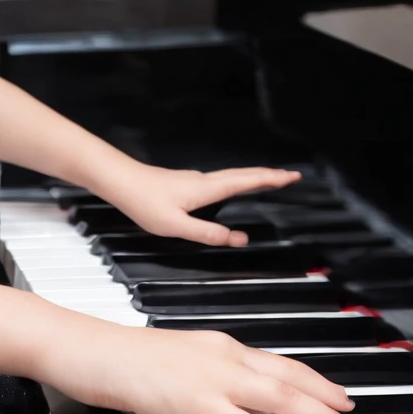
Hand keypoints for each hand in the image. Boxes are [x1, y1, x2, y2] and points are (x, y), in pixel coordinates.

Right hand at [42, 322, 358, 413]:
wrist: (95, 351)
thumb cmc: (124, 358)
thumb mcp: (176, 360)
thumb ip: (205, 372)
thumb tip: (225, 393)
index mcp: (219, 344)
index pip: (276, 360)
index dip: (311, 376)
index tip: (334, 391)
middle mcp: (224, 355)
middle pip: (289, 376)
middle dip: (326, 396)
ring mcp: (214, 378)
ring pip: (281, 398)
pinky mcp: (201, 404)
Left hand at [100, 162, 301, 245]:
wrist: (120, 180)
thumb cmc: (144, 201)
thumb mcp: (176, 225)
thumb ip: (207, 233)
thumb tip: (238, 238)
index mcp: (207, 188)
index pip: (247, 181)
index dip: (272, 178)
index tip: (293, 175)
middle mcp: (204, 180)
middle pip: (244, 175)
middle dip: (269, 175)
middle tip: (291, 176)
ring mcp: (196, 179)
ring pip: (233, 176)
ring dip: (254, 177)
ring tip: (270, 181)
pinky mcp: (188, 183)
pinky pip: (222, 180)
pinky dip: (237, 181)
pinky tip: (234, 188)